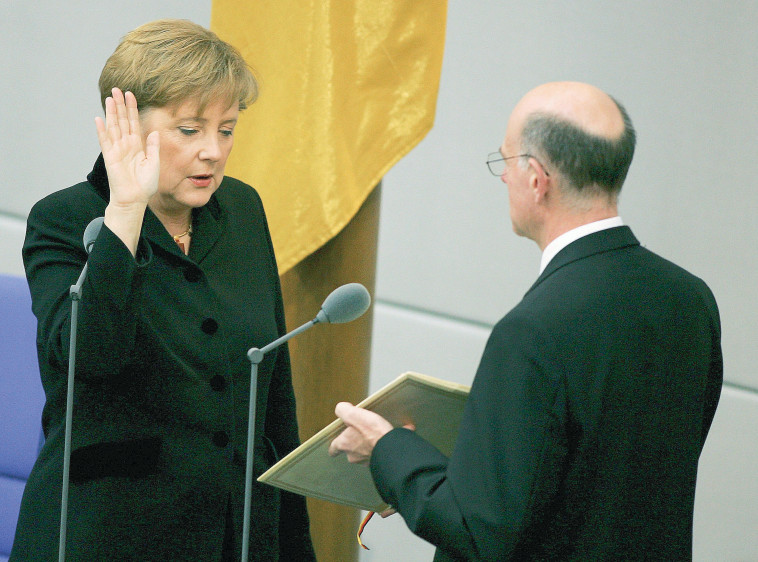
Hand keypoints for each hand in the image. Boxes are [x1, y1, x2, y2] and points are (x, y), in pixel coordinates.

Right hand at [95, 88, 158, 209]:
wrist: (135, 199)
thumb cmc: (145, 185)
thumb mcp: (154, 163)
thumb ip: (153, 147)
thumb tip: (154, 132)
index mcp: (138, 145)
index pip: (134, 122)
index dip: (132, 109)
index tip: (131, 94)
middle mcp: (126, 145)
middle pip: (122, 120)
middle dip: (120, 105)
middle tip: (117, 89)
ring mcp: (117, 150)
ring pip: (114, 127)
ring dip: (112, 112)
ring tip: (110, 98)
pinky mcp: (110, 157)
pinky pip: (105, 141)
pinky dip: (102, 130)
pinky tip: (99, 119)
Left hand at [328, 402, 394, 464]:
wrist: (391, 448)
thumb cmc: (372, 431)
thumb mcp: (353, 414)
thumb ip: (343, 410)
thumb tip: (342, 408)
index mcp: (344, 444)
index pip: (334, 449)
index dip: (334, 446)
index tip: (335, 445)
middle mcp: (353, 455)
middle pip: (349, 451)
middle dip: (353, 443)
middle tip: (359, 434)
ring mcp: (366, 461)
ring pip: (362, 453)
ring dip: (366, 446)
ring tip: (373, 436)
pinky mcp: (378, 462)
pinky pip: (376, 455)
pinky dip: (378, 449)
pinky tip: (383, 441)